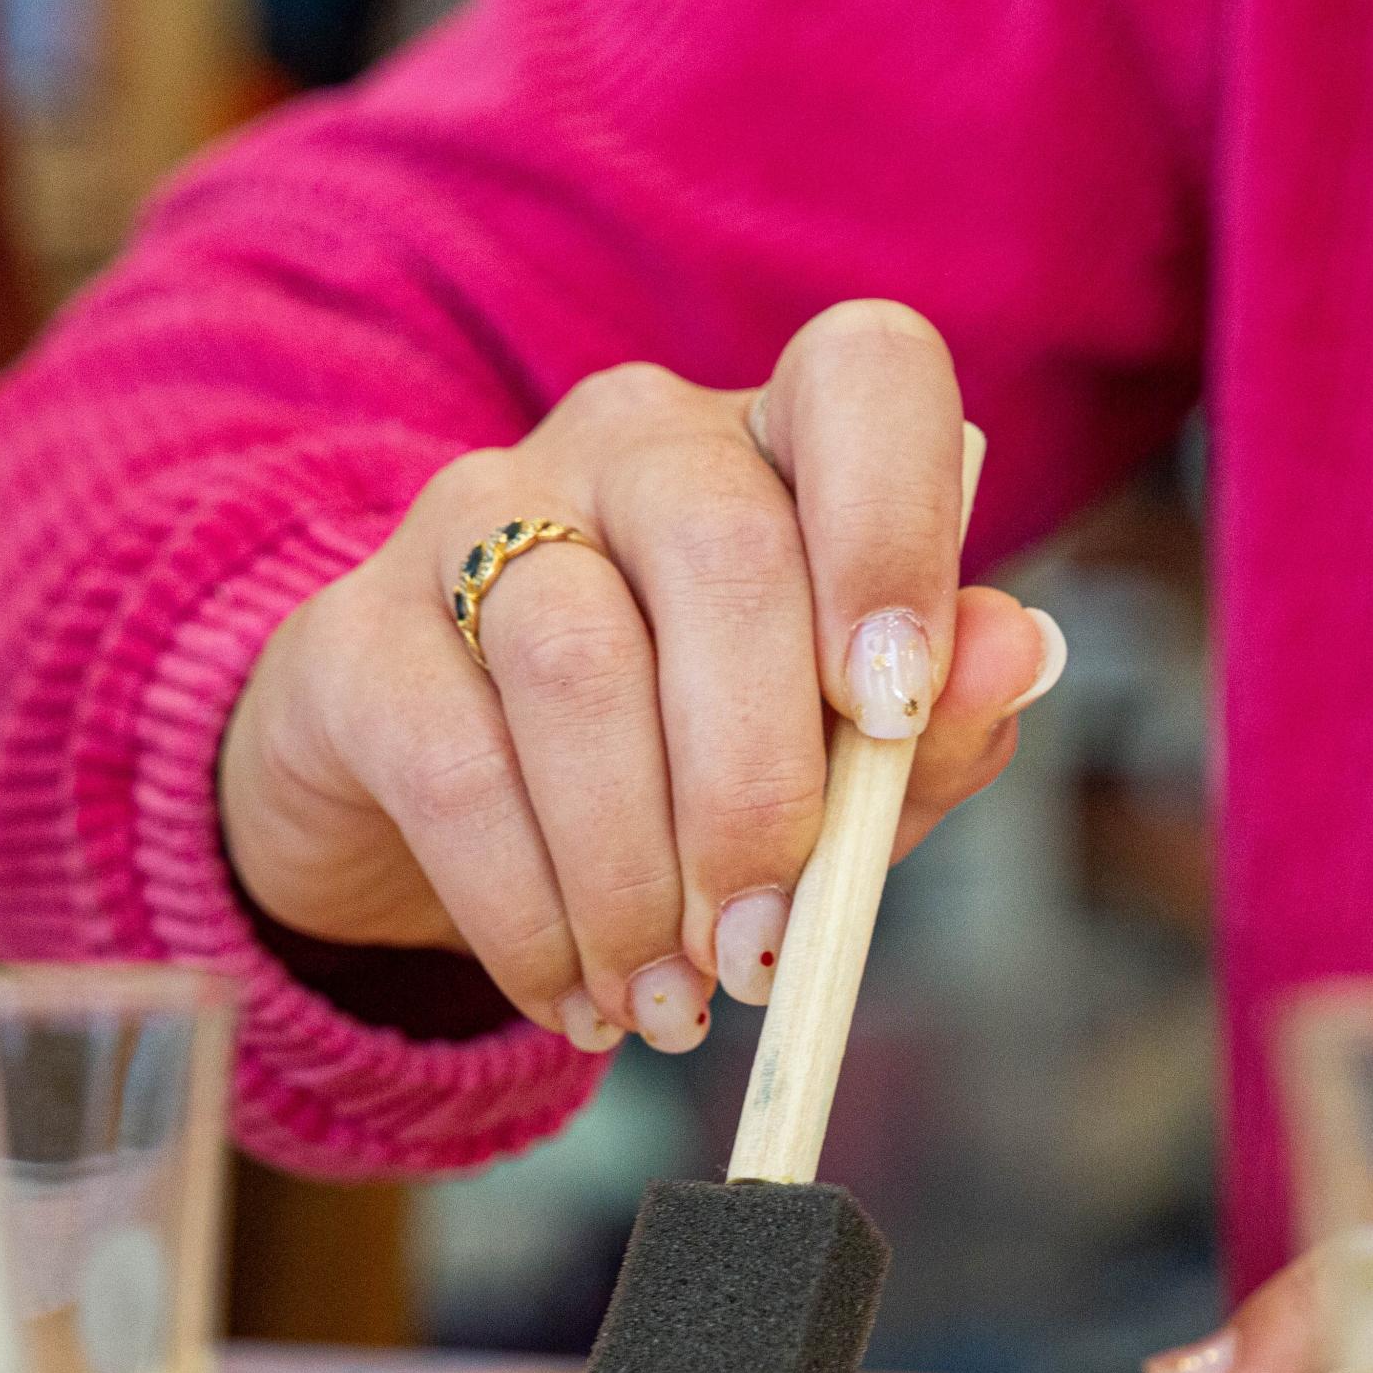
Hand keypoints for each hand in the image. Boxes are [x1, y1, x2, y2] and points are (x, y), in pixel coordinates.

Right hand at [222, 300, 1065, 1053]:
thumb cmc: (684, 771)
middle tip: (765, 947)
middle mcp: (632, 440)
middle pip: (723, 550)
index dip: (896, 528)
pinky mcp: (356, 634)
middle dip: (761, 786)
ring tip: (670, 998)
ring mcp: (478, 516)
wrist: (440, 816)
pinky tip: (570, 991)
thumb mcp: (839, 767)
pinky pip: (456, 768)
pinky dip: (529, 913)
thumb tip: (1016, 652)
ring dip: (637, 873)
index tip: (892, 708)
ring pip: (577, 663)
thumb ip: (934, 720)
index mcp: (779, 446)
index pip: (866, 375)